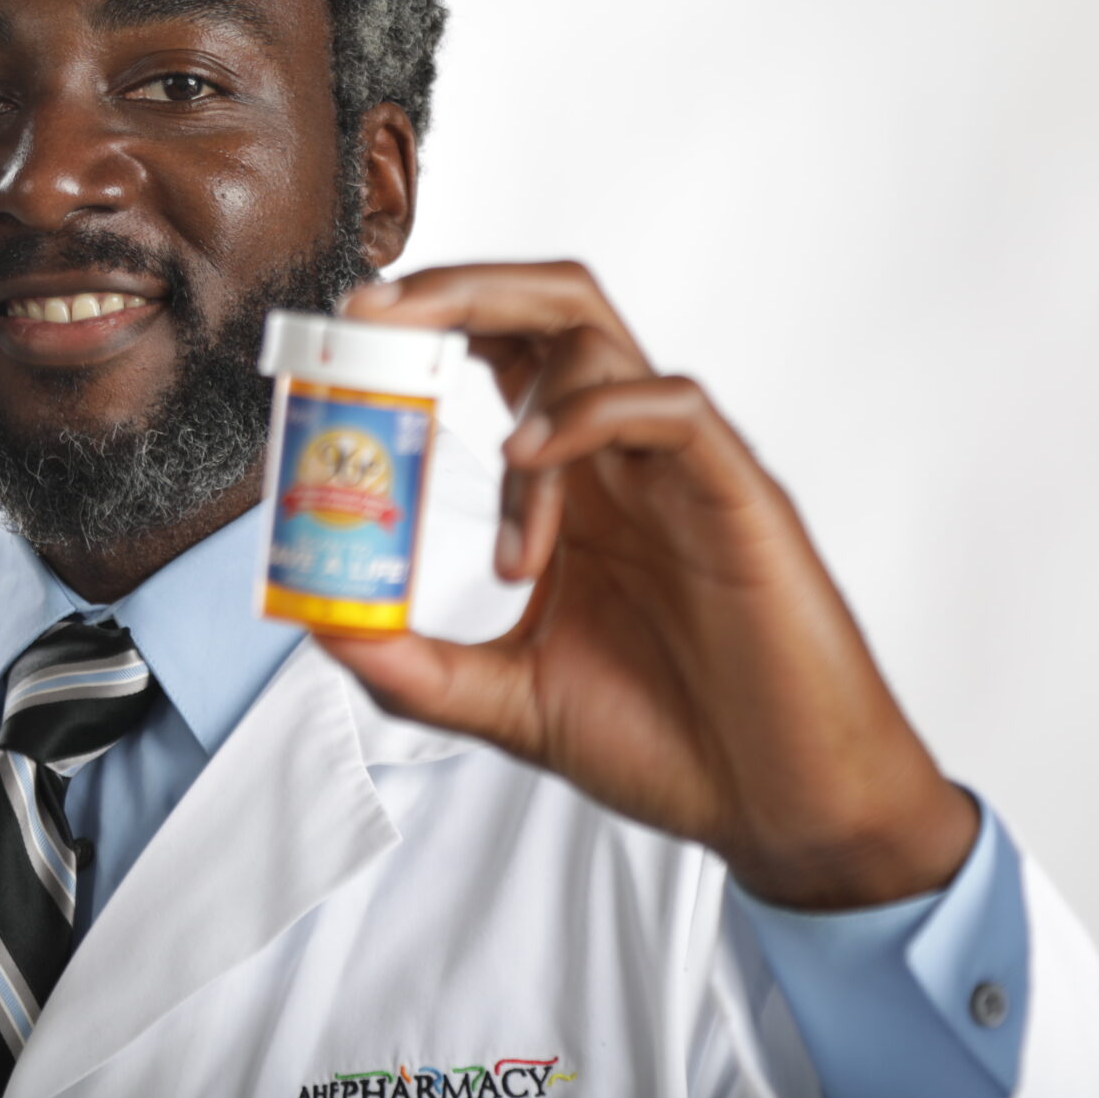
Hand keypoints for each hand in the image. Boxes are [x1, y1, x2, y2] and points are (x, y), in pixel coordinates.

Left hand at [318, 262, 976, 909]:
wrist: (779, 809)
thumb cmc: (668, 742)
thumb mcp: (507, 700)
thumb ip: (414, 665)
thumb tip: (319, 623)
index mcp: (572, 485)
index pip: (498, 354)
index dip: (426, 326)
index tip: (343, 342)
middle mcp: (622, 457)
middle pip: (548, 307)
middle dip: (456, 288)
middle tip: (370, 315)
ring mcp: (681, 469)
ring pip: (598, 340)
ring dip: (525, 415)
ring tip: (516, 552)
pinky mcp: (739, 496)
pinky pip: (670, 406)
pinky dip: (592, 411)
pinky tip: (536, 462)